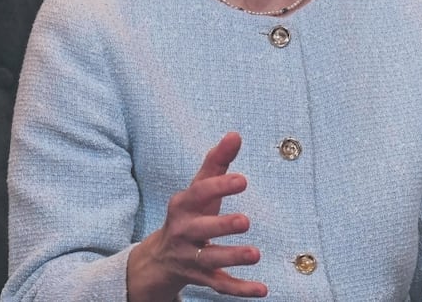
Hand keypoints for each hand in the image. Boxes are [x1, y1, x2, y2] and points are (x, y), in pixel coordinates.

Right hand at [127, 132, 267, 300]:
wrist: (160, 258)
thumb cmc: (189, 214)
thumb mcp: (199, 189)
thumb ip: (217, 162)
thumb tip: (235, 135)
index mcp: (183, 205)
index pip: (199, 193)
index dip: (220, 187)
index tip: (243, 180)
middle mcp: (183, 231)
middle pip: (201, 229)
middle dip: (221, 226)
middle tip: (245, 221)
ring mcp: (190, 257)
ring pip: (210, 259)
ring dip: (232, 257)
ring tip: (255, 254)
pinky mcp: (200, 278)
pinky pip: (220, 286)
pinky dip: (240, 289)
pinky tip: (262, 289)